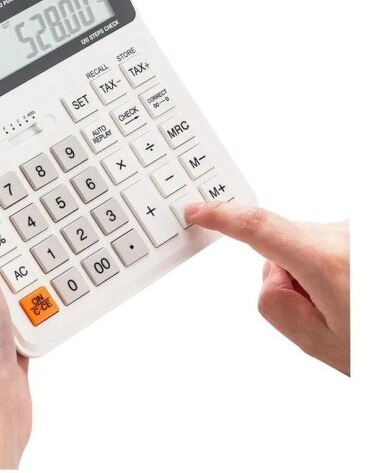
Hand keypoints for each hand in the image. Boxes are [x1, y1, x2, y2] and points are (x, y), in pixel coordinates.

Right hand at [185, 202, 349, 374]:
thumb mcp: (321, 344)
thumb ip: (274, 305)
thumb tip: (270, 273)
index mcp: (327, 260)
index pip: (258, 227)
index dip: (221, 216)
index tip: (198, 210)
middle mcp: (345, 236)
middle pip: (282, 244)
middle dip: (287, 276)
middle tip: (322, 313)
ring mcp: (357, 232)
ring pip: (305, 246)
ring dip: (312, 273)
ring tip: (348, 306)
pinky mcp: (362, 233)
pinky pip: (327, 245)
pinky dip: (330, 267)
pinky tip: (355, 291)